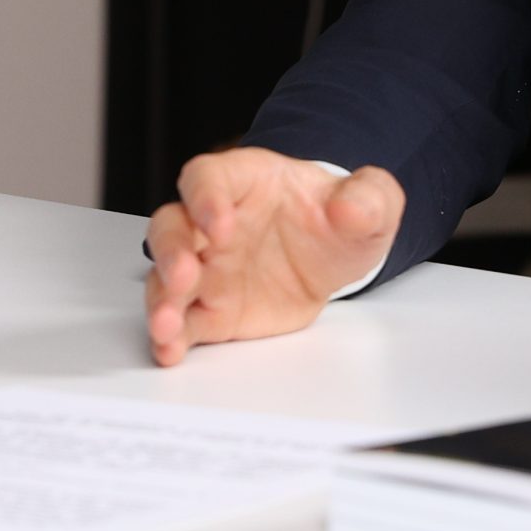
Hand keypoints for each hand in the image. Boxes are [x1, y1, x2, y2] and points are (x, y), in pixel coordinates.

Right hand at [144, 148, 403, 366]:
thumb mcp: (368, 202)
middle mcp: (210, 224)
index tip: (220, 226)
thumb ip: (368, 197)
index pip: (207, 179)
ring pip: (164, 278)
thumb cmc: (335, 217)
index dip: (205, 199)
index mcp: (243, 182)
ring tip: (166, 326)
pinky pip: (182, 322)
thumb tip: (353, 209)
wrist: (331, 254)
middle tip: (183, 276)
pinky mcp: (211, 311)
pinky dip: (171, 338)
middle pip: (170, 227)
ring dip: (161, 300)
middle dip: (172, 253)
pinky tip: (170, 351)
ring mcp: (207, 269)